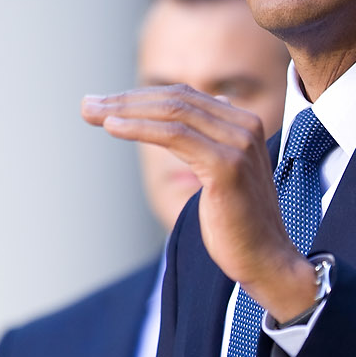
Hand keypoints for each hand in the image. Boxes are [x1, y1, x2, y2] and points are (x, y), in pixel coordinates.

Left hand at [83, 86, 315, 320]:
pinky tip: (113, 127)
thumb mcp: (222, 172)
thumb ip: (210, 141)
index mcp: (244, 124)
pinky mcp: (226, 166)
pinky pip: (175, 136)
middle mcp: (244, 126)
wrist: (266, 259)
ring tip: (92, 112)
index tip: (106, 104)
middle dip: (126, 100)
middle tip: (88, 105)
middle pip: (176, 99)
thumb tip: (190, 115)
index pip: (185, 97)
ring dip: (125, 110)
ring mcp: (238, 144)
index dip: (142, 97)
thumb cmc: (239, 224)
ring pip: (173, 112)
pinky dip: (140, 129)